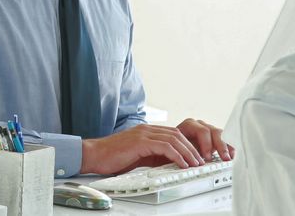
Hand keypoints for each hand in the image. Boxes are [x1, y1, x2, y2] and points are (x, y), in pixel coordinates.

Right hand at [80, 123, 205, 174]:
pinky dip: (177, 155)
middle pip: (177, 134)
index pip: (173, 134)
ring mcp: (143, 134)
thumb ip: (153, 155)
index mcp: (146, 132)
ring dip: (188, 152)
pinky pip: (165, 147)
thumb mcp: (138, 156)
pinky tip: (182, 164)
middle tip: (200, 161)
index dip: (187, 145)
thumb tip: (171, 163)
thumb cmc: (111, 157)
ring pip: (174, 139)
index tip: (195, 158)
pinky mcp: (140, 142)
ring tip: (195, 164)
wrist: (93, 155)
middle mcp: (146, 129)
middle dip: (192, 148)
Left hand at [175, 118, 234, 161]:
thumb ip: (181, 152)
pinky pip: (226, 140)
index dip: (206, 144)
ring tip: (229, 159)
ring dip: (227, 148)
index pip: (202, 131)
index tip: (207, 158)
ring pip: (222, 136)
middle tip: (223, 158)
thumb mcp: (175, 148)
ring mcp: (209, 131)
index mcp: (189, 125)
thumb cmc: (173, 147)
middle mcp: (201, 125)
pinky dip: (230, 148)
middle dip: (220, 146)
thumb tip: (185, 161)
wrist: (175, 147)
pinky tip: (232, 157)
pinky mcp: (216, 138)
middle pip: (215, 132)